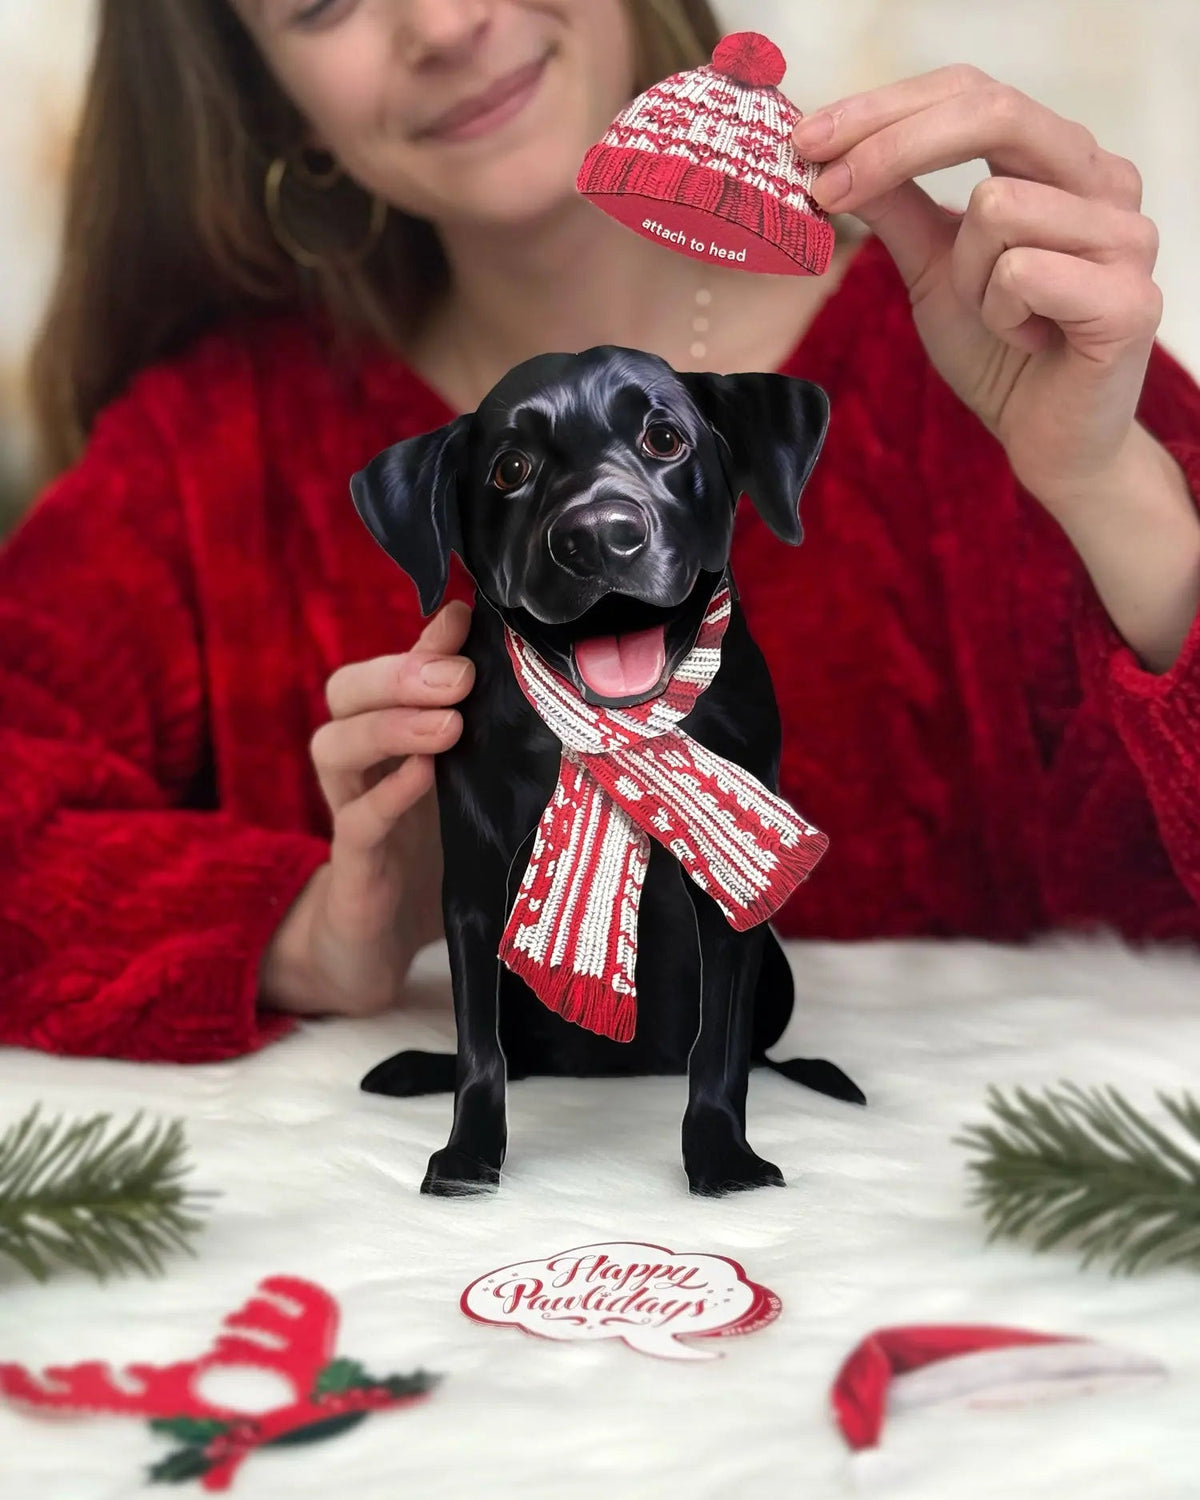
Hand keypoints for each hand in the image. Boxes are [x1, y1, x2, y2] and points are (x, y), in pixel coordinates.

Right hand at [260, 602, 472, 1016]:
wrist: (386, 947)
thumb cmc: (435, 854)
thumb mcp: (467, 782)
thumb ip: (480, 728)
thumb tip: (518, 667)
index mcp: (391, 735)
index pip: (389, 667)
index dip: (421, 642)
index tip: (464, 621)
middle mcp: (362, 764)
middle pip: (346, 693)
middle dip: (399, 674)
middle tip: (458, 678)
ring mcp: (350, 813)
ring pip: (334, 748)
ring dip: (387, 726)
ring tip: (447, 725)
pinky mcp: (353, 869)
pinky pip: (355, 822)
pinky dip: (387, 795)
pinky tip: (422, 777)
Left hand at [793, 65, 1162, 512]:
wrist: (1047, 441)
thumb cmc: (999, 352)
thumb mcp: (931, 268)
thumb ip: (897, 207)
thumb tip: (833, 153)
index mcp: (1059, 160)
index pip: (972, 92)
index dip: (885, 108)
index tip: (806, 140)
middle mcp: (1104, 179)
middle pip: (993, 111)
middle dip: (894, 147)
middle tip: (827, 189)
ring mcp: (1127, 233)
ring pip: (997, 205)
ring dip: (966, 276)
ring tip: (997, 318)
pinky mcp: (1130, 298)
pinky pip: (1022, 272)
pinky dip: (999, 315)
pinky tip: (1028, 341)